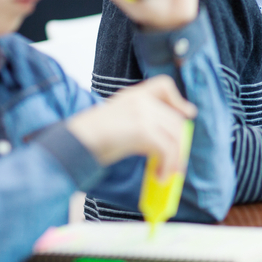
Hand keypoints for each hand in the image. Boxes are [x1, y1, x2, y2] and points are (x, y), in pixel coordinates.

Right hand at [66, 76, 196, 174]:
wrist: (74, 143)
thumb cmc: (91, 139)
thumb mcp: (118, 121)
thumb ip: (140, 121)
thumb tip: (165, 138)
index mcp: (134, 95)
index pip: (164, 85)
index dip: (178, 100)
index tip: (187, 114)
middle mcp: (141, 100)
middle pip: (175, 120)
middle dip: (179, 144)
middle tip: (176, 164)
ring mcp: (143, 112)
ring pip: (174, 136)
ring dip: (175, 159)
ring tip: (167, 175)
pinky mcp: (142, 129)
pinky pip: (166, 148)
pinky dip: (167, 165)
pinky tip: (159, 176)